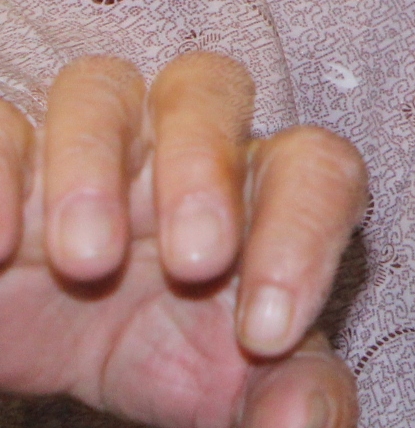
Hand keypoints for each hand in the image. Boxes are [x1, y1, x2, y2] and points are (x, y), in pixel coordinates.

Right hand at [0, 53, 366, 426]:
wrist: (64, 345)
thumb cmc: (169, 343)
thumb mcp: (229, 382)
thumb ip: (287, 389)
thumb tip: (305, 418)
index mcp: (259, 185)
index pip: (314, 166)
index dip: (307, 230)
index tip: (269, 333)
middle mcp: (179, 143)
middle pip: (210, 89)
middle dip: (206, 165)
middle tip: (198, 261)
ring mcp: (90, 141)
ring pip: (102, 88)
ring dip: (94, 162)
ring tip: (89, 261)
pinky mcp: (10, 158)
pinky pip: (3, 128)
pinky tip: (0, 246)